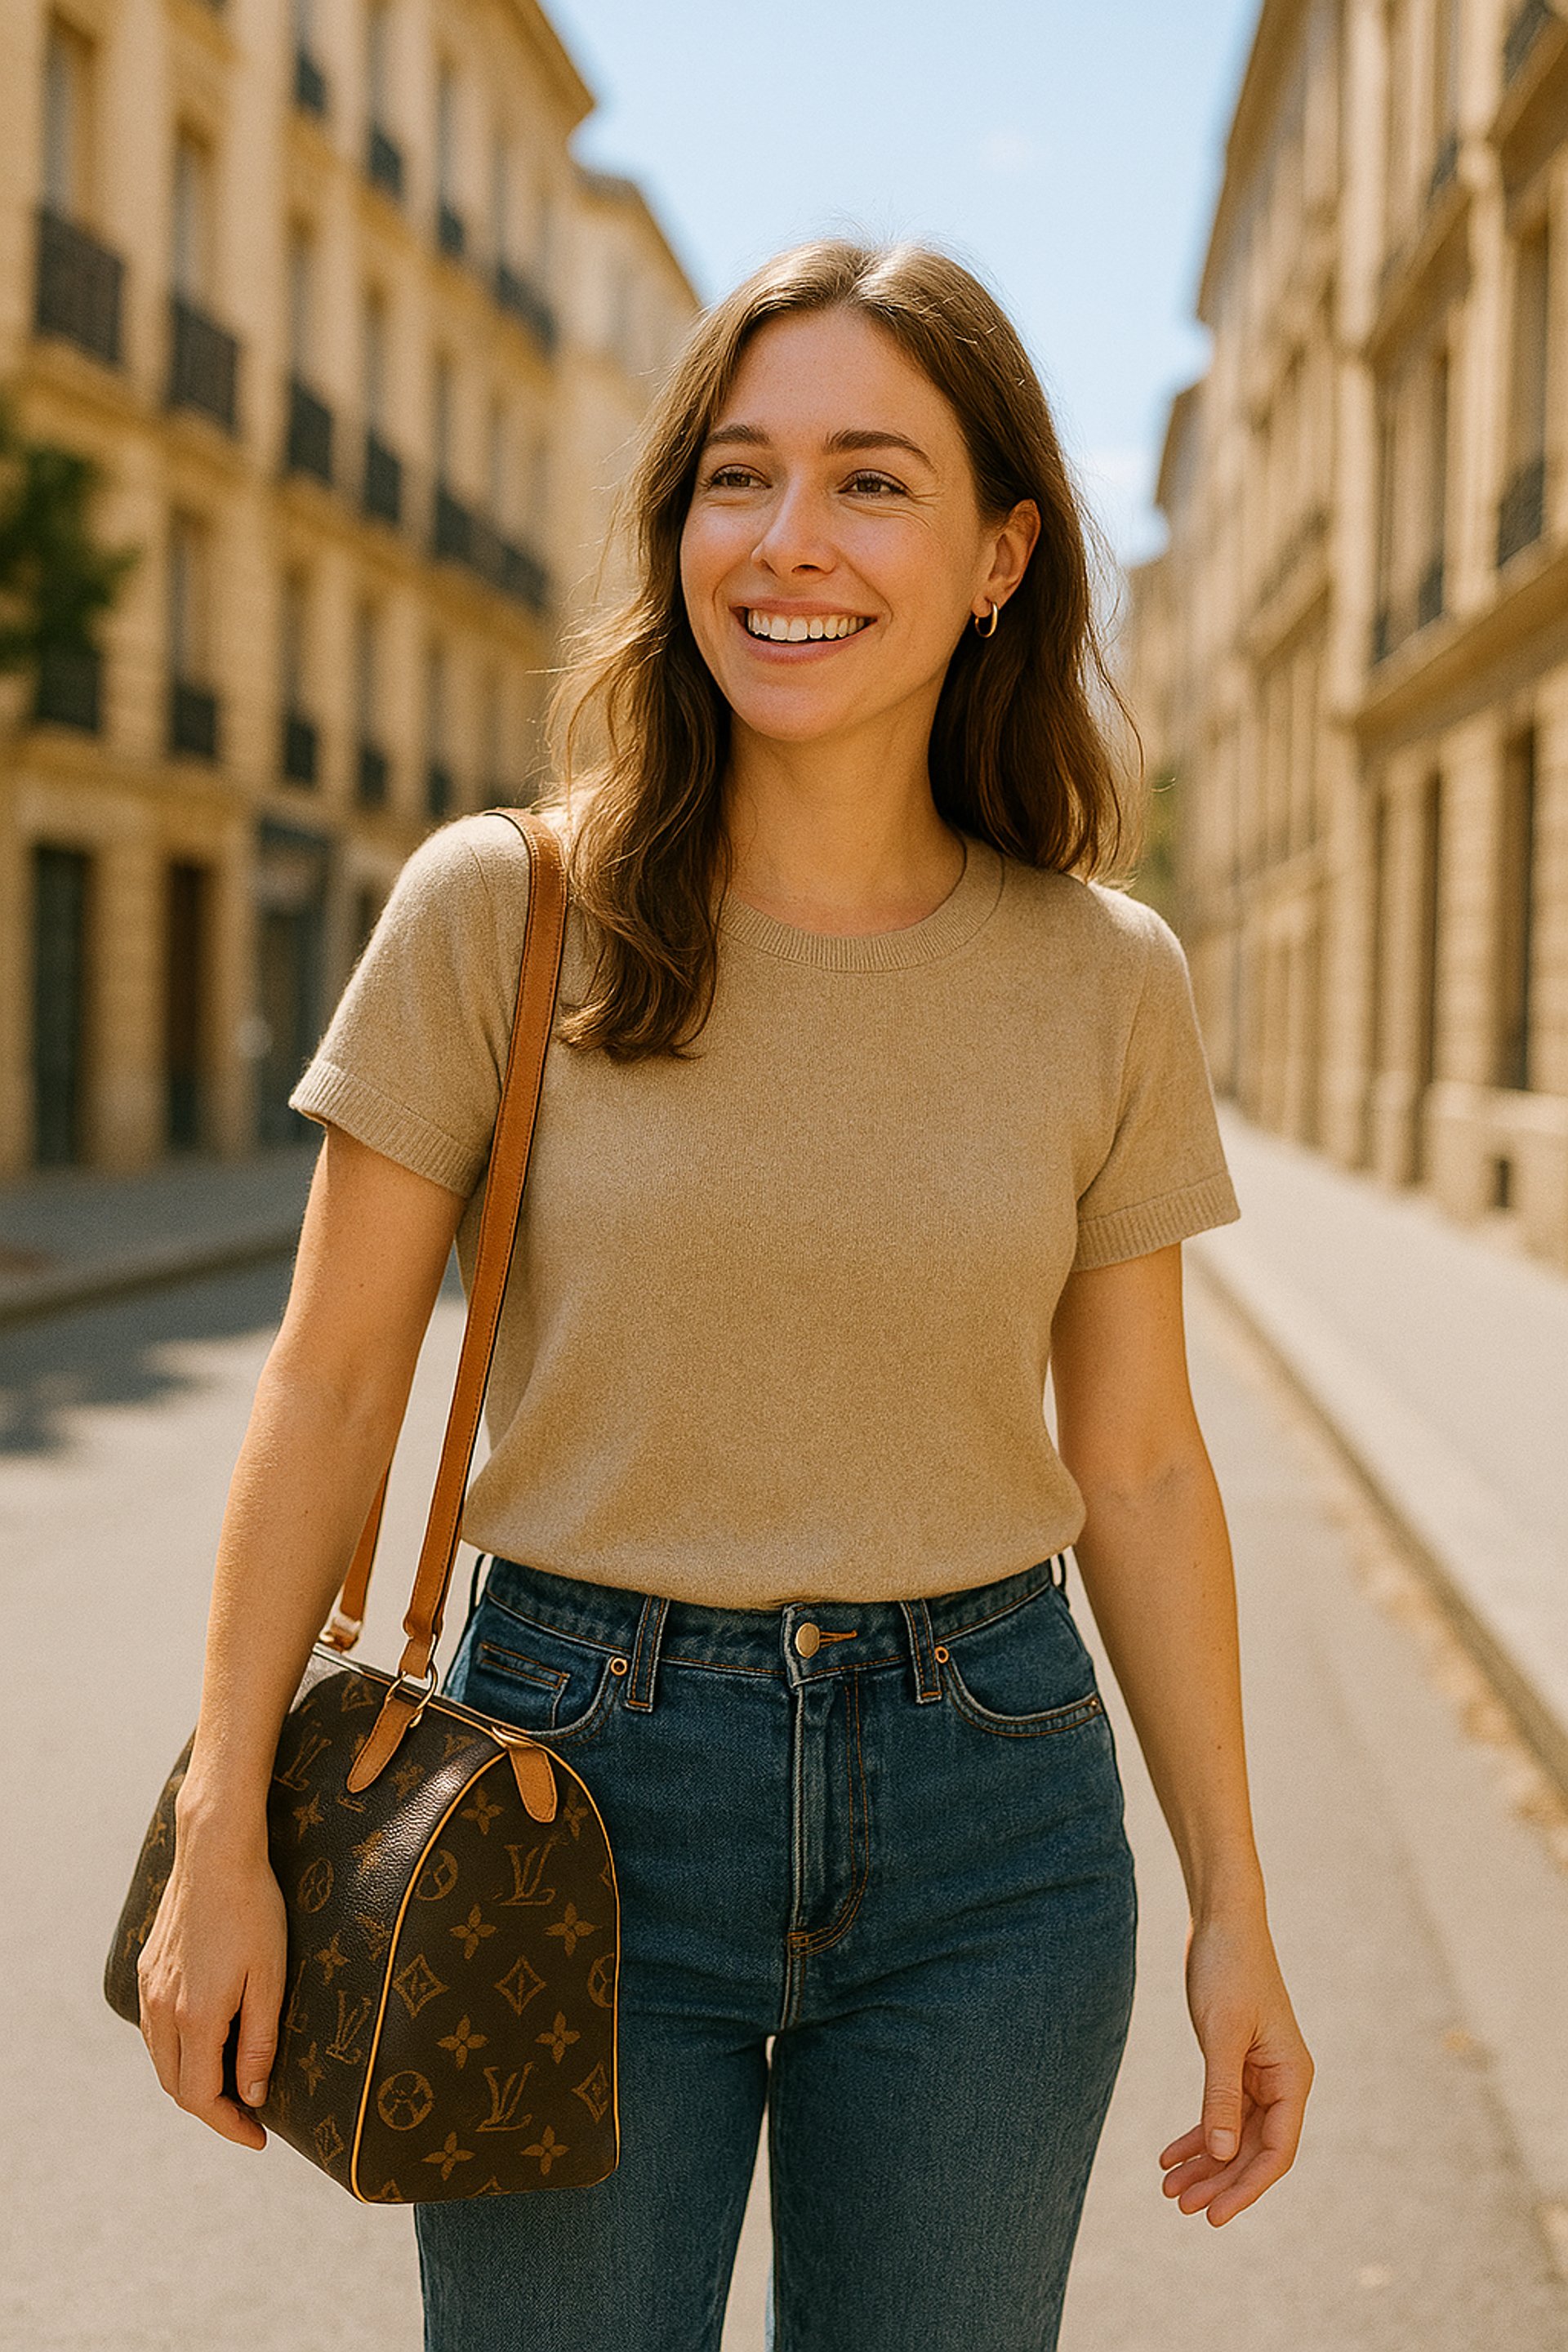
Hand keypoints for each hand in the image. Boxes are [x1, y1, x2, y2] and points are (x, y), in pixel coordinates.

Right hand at [137, 1835, 286, 2151]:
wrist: (216, 1854)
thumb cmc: (254, 1911)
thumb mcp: (271, 1977)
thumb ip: (260, 2041)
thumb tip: (252, 2096)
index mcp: (195, 2017)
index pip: (201, 2097)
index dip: (229, 2125)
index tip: (258, 2138)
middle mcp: (162, 2009)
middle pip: (177, 2086)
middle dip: (212, 2109)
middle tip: (250, 2115)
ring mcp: (150, 1990)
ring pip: (162, 2060)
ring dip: (192, 2080)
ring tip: (232, 2083)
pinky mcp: (147, 1970)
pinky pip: (155, 2030)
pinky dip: (178, 2051)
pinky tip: (207, 2042)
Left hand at [1159, 1910, 1312, 2224]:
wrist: (1222, 1921)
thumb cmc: (1229, 1970)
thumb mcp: (1221, 2034)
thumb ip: (1220, 2094)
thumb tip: (1221, 2154)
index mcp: (1292, 2078)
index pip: (1276, 2152)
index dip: (1246, 2188)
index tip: (1213, 2216)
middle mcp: (1282, 2082)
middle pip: (1253, 2150)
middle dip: (1218, 2180)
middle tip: (1179, 2206)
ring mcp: (1260, 2074)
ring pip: (1234, 2134)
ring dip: (1204, 2162)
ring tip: (1168, 2188)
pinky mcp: (1237, 2062)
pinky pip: (1220, 2111)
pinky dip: (1198, 2133)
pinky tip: (1169, 2155)